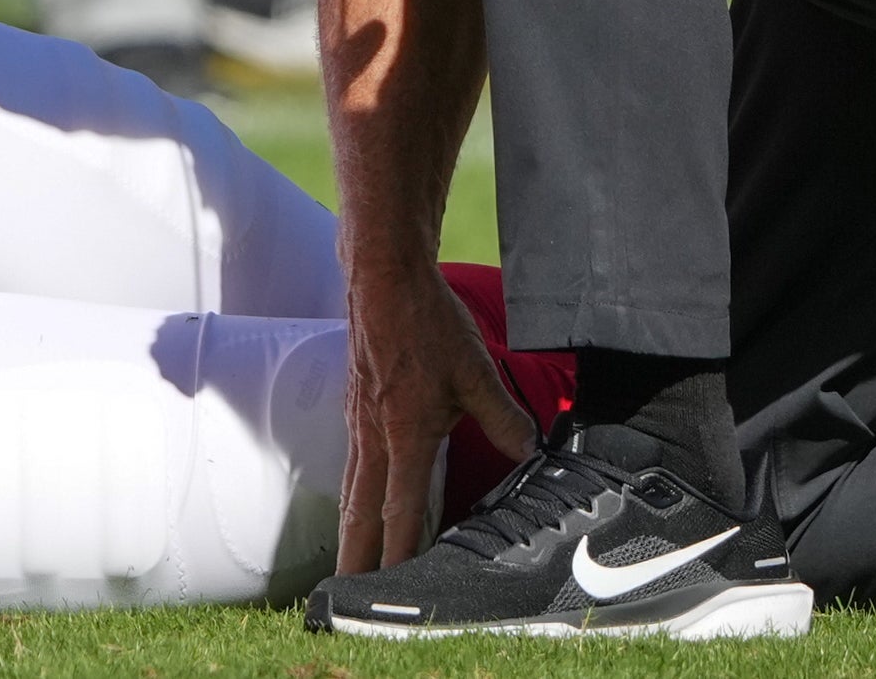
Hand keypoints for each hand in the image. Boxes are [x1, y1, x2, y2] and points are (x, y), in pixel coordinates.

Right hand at [338, 253, 534, 573]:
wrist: (382, 278)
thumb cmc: (427, 322)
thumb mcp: (477, 371)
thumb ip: (502, 417)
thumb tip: (528, 449)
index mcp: (406, 435)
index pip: (400, 510)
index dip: (399, 553)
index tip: (393, 587)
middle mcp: (375, 436)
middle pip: (361, 513)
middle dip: (356, 559)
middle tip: (346, 596)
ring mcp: (360, 421)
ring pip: (353, 490)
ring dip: (352, 531)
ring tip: (350, 564)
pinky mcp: (356, 406)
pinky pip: (354, 462)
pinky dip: (354, 494)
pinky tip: (361, 499)